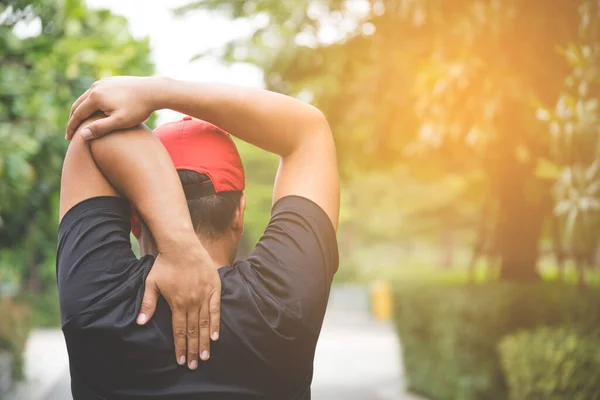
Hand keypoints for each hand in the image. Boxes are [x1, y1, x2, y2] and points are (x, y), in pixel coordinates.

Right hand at [66, 76, 158, 139]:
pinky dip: (90, 103)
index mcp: (95, 97)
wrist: (154, 90)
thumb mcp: (120, 122)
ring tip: (80, 123)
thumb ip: (101, 128)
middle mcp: (96, 87)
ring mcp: (103, 82)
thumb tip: (82, 135)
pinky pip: (95, 93)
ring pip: (86, 98)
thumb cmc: (139, 108)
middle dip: (73, 119)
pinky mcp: (111, 81)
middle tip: (70, 133)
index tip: (68, 139)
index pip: (78, 114)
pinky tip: (94, 111)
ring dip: (81, 110)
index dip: (72, 128)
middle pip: (78, 105)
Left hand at [137, 243, 220, 369]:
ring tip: (206, 355)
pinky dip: (216, 323)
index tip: (182, 360)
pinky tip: (216, 336)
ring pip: (206, 323)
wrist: (182, 246)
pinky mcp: (214, 288)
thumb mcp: (151, 283)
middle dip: (194, 349)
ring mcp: (205, 295)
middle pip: (193, 331)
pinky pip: (216, 309)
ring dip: (205, 341)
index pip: (179, 330)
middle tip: (195, 365)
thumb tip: (140, 322)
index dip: (180, 346)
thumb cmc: (165, 264)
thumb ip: (148, 304)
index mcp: (177, 303)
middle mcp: (192, 302)